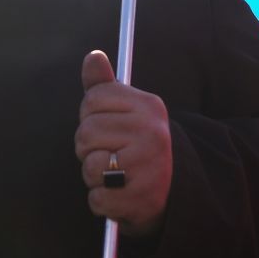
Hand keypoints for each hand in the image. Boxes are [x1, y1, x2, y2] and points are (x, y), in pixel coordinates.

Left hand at [76, 50, 172, 237]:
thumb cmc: (138, 146)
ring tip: (114, 176)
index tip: (106, 126)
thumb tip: (93, 56)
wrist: (173, 191)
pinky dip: (101, 200)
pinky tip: (118, 194)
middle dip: (88, 148)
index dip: (89, 115)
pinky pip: (97, 198)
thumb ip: (105, 86)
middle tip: (110, 154)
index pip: (92, 99)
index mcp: (148, 106)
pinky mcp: (142, 198)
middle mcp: (152, 133)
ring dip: (94, 177)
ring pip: (90, 166)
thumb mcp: (127, 112)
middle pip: (86, 133)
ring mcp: (149, 166)